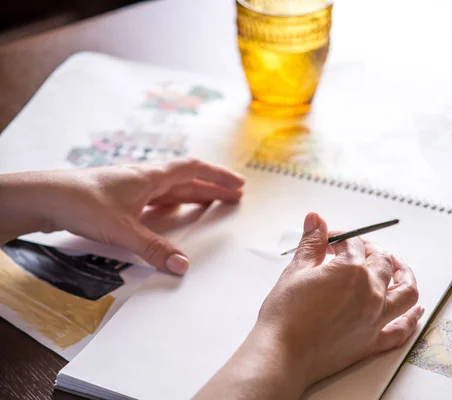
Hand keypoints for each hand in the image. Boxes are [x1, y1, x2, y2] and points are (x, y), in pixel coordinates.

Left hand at [0, 158, 243, 274]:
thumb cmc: (82, 203)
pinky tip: (172, 211)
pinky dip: (172, 203)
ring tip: (211, 203)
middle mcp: (144, 178)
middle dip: (212, 187)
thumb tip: (182, 266)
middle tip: (234, 195)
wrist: (46, 196)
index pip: (194, 170)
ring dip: (193, 194)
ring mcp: (132, 187)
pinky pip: (156, 197)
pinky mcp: (120, 198)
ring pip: (171, 188)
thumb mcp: (123, 230)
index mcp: (151, 177)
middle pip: (187, 179)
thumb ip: (154, 249)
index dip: (218, 177)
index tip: (238, 184)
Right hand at [257, 212, 421, 386]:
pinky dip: (411, 318)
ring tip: (398, 268)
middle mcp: (371, 292)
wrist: (281, 353)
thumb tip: (316, 219)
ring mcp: (376, 318)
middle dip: (369, 249)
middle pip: (382, 261)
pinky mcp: (373, 342)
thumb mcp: (296, 271)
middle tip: (355, 250)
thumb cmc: (285, 314)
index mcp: (351, 270)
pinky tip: (415, 311)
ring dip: (405, 275)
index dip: (340, 237)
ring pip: (406, 292)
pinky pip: (402, 329)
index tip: (328, 241)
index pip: (353, 243)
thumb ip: (311, 243)